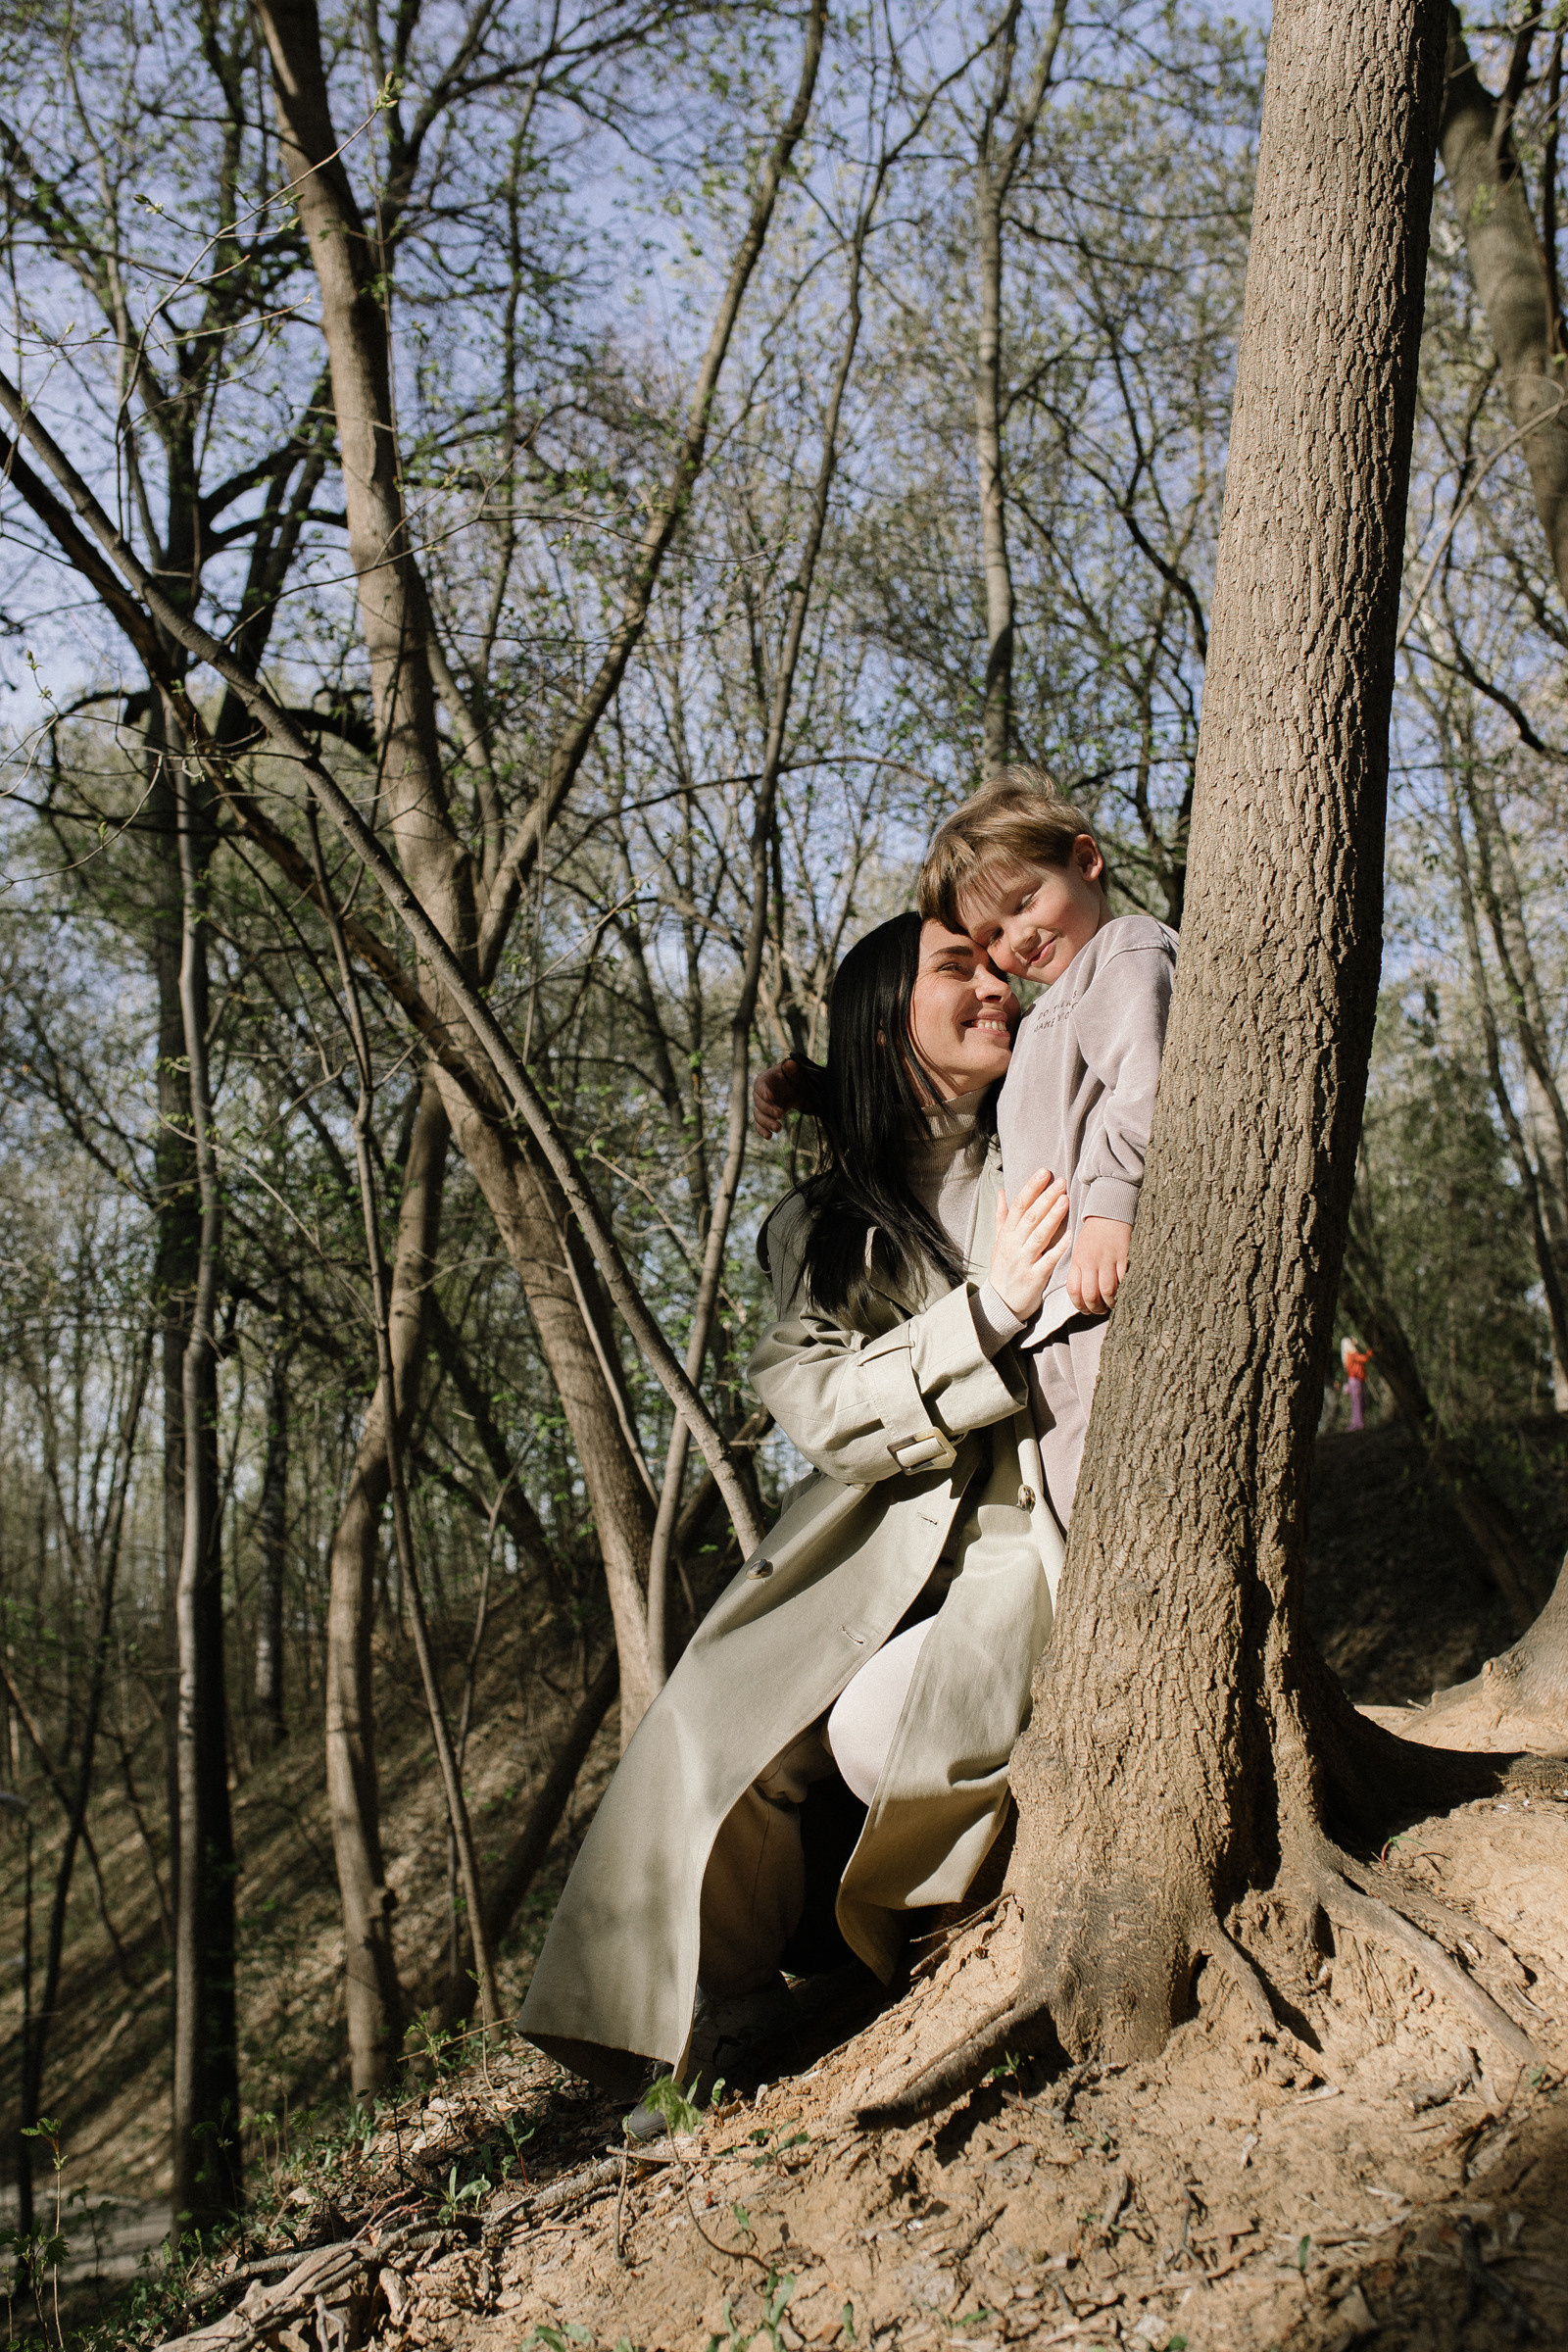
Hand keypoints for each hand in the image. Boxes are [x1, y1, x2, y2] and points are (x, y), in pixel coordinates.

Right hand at [753, 1057, 800, 1139]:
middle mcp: (759, 1094)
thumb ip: (792, 1069)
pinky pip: (759, 1125)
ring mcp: (761, 1106)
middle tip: (781, 1114)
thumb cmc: (792, 1077)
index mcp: (764, 1080)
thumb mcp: (794, 1072)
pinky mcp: (764, 1117)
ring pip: (758, 1116)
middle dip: (769, 1110)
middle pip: (759, 1103)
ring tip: (779, 1128)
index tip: (771, 1098)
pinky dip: (762, 1131)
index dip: (764, 1091)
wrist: (794, 1089)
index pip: (760, 1085)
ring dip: (767, 1123)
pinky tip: (769, 1137)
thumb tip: (791, 1063)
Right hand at [989, 1169, 1068, 1320]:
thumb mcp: (998, 1242)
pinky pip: (1048, 1261)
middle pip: (1030, 1217)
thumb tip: (1003, 1193)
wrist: (1000, 1303)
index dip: (1031, 1188)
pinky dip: (1059, 1248)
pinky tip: (1070, 1236)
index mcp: (1006, 1235)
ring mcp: (1023, 1261)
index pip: (1018, 1206)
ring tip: (1066, 1199)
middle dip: (1046, 1198)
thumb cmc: (1003, 1270)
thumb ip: (1002, 1217)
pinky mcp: (1033, 1278)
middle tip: (1061, 1181)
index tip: (1044, 1172)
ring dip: (1053, 1216)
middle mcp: (1013, 1245)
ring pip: (1038, 1235)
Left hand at [1066, 1215, 1131, 1314]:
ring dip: (1110, 1303)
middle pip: (1090, 1295)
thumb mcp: (1079, 1250)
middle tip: (1101, 1311)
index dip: (1080, 1306)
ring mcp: (1107, 1259)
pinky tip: (1125, 1293)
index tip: (1086, 1310)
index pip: (1074, 1291)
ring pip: (1107, 1291)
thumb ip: (1080, 1269)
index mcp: (1077, 1260)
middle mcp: (1090, 1261)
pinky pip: (1124, 1279)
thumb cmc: (1093, 1233)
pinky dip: (1124, 1290)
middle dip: (1096, 1308)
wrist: (1108, 1211)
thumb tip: (1082, 1292)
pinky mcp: (1123, 1256)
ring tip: (1112, 1305)